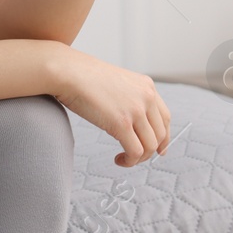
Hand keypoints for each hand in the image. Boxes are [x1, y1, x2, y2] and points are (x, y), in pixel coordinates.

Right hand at [49, 45, 171, 167]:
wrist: (67, 71)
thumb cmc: (81, 75)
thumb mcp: (115, 82)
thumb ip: (128, 97)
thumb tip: (128, 119)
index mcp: (146, 85)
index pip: (165, 117)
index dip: (163, 137)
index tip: (158, 149)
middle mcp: (146, 97)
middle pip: (160, 133)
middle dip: (151, 150)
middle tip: (137, 157)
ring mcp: (136, 110)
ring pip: (150, 146)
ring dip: (139, 158)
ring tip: (124, 159)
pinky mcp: (122, 124)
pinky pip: (136, 152)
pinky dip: (130, 161)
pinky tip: (118, 159)